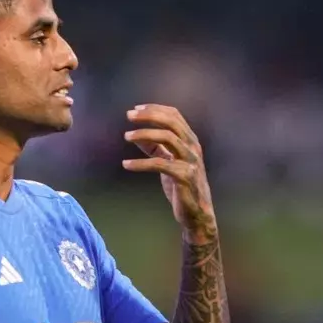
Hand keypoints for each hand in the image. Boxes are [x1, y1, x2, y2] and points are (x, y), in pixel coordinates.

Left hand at [123, 104, 217, 242]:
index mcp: (190, 141)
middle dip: (149, 116)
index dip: (155, 109)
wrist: (196, 213)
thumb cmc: (182, 186)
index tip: (135, 109)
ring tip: (126, 136)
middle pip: (172, 122)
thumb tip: (134, 135)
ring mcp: (191, 161)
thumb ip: (154, 148)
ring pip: (168, 138)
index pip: (174, 116)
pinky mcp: (185, 176)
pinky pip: (159, 164)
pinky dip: (140, 163)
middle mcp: (193, 147)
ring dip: (144, 134)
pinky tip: (126, 164)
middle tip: (129, 116)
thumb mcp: (167, 162)